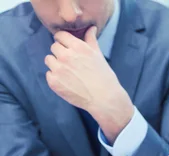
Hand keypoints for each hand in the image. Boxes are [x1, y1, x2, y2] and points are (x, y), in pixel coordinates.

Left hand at [44, 26, 133, 142]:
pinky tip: (67, 82)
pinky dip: (56, 77)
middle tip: (71, 62)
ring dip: (56, 64)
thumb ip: (91, 40)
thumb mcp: (98, 55)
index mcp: (78, 47)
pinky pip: (49, 74)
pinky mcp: (54, 82)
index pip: (60, 35)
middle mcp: (66, 56)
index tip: (67, 46)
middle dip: (60, 52)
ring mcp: (58, 69)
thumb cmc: (104, 77)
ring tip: (68, 72)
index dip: (64, 41)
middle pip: (54, 46)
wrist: (104, 98)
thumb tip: (91, 28)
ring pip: (49, 59)